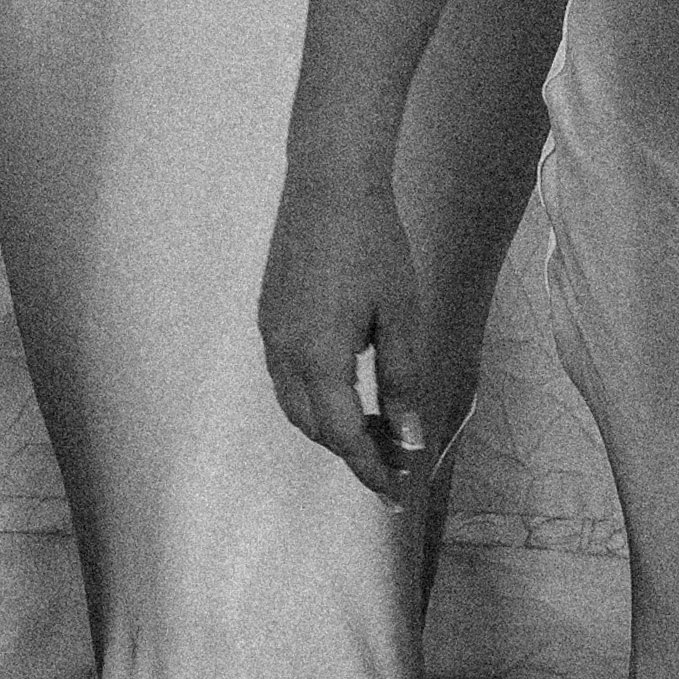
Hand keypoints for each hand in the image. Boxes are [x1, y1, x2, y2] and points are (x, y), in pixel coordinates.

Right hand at [257, 152, 446, 500]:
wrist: (329, 186)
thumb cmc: (374, 247)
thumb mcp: (401, 317)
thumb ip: (402, 382)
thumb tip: (410, 437)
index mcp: (319, 359)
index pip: (344, 436)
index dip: (372, 469)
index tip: (396, 493)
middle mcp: (285, 354)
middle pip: (314, 428)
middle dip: (352, 450)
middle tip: (397, 455)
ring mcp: (271, 333)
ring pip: (295, 405)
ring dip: (331, 425)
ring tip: (376, 423)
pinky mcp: (269, 315)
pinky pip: (286, 376)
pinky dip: (315, 397)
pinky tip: (348, 384)